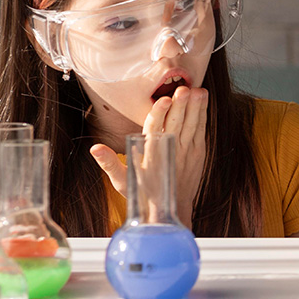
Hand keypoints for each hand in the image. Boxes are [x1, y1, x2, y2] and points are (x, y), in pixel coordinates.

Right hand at [90, 86, 208, 228]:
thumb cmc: (143, 193)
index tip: (163, 100)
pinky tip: (203, 101)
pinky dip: (202, 116)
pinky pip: (201, 131)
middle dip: (180, 106)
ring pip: (192, 125)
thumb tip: (95, 148)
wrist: (169, 209)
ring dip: (196, 108)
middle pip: (176, 124)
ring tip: (198, 91)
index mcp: (151, 156)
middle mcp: (171, 151)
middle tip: (184, 89)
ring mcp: (187, 152)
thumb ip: (109, 162)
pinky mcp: (198, 153)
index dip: (159, 114)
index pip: (154, 130)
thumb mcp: (121, 180)